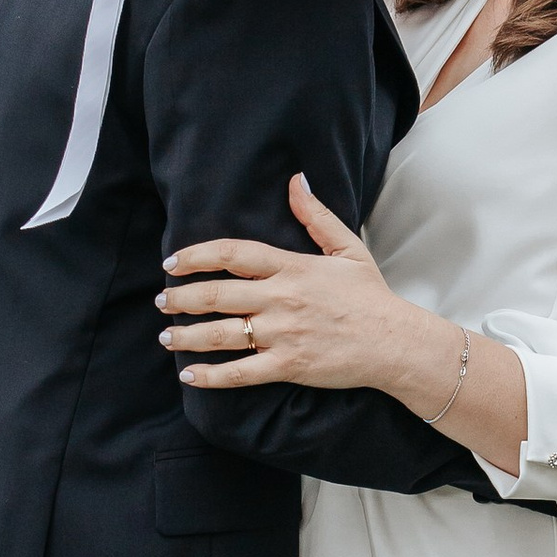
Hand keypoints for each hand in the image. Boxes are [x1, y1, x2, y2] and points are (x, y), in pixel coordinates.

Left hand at [161, 175, 436, 395]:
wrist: (396, 342)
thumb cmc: (371, 296)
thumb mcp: (347, 248)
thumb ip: (316, 215)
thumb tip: (296, 180)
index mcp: (292, 267)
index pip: (233, 255)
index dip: (197, 256)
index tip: (172, 263)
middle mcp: (281, 299)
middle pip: (217, 295)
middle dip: (181, 297)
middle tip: (161, 300)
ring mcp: (283, 334)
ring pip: (221, 334)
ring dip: (186, 335)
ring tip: (166, 334)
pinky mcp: (288, 366)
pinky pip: (241, 372)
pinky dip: (211, 375)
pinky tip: (189, 375)